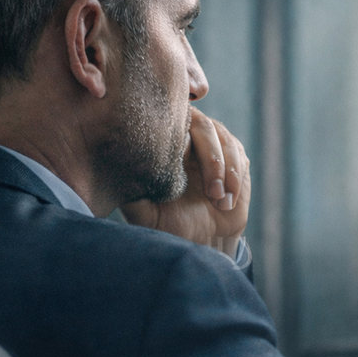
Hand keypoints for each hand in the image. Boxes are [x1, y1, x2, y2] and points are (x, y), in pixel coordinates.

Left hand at [121, 107, 250, 244]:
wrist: (201, 239)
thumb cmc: (169, 224)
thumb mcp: (144, 212)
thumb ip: (131, 192)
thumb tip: (118, 172)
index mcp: (165, 143)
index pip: (173, 117)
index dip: (180, 117)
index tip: (183, 143)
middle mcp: (190, 137)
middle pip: (204, 126)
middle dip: (211, 159)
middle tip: (212, 192)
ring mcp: (215, 145)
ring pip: (225, 140)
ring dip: (226, 172)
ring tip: (219, 201)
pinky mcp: (236, 158)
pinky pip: (239, 157)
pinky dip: (235, 179)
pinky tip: (227, 202)